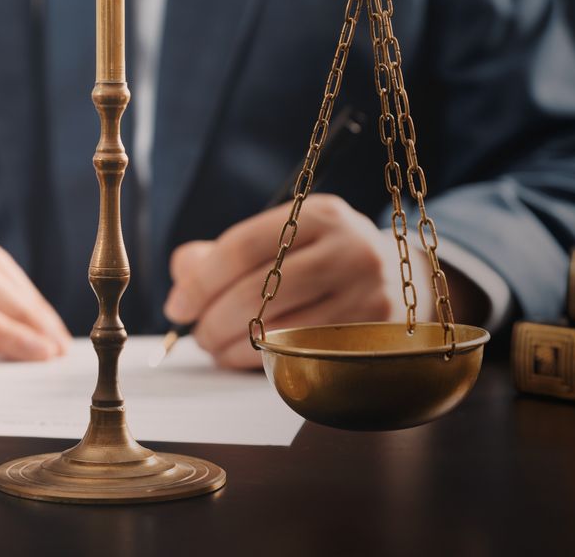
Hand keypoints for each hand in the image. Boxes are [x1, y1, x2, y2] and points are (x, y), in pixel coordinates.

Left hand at [164, 194, 407, 368]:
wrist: (398, 277)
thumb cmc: (318, 258)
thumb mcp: (280, 239)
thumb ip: (222, 253)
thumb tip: (183, 275)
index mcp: (319, 215)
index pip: (244, 246)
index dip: (201, 282)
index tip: (177, 307)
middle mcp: (350, 249)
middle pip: (262, 291)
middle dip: (215, 319)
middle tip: (197, 334)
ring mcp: (369, 292)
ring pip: (284, 329)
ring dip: (236, 347)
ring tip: (217, 349)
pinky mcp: (377, 332)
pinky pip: (307, 354)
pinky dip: (267, 360)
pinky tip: (248, 359)